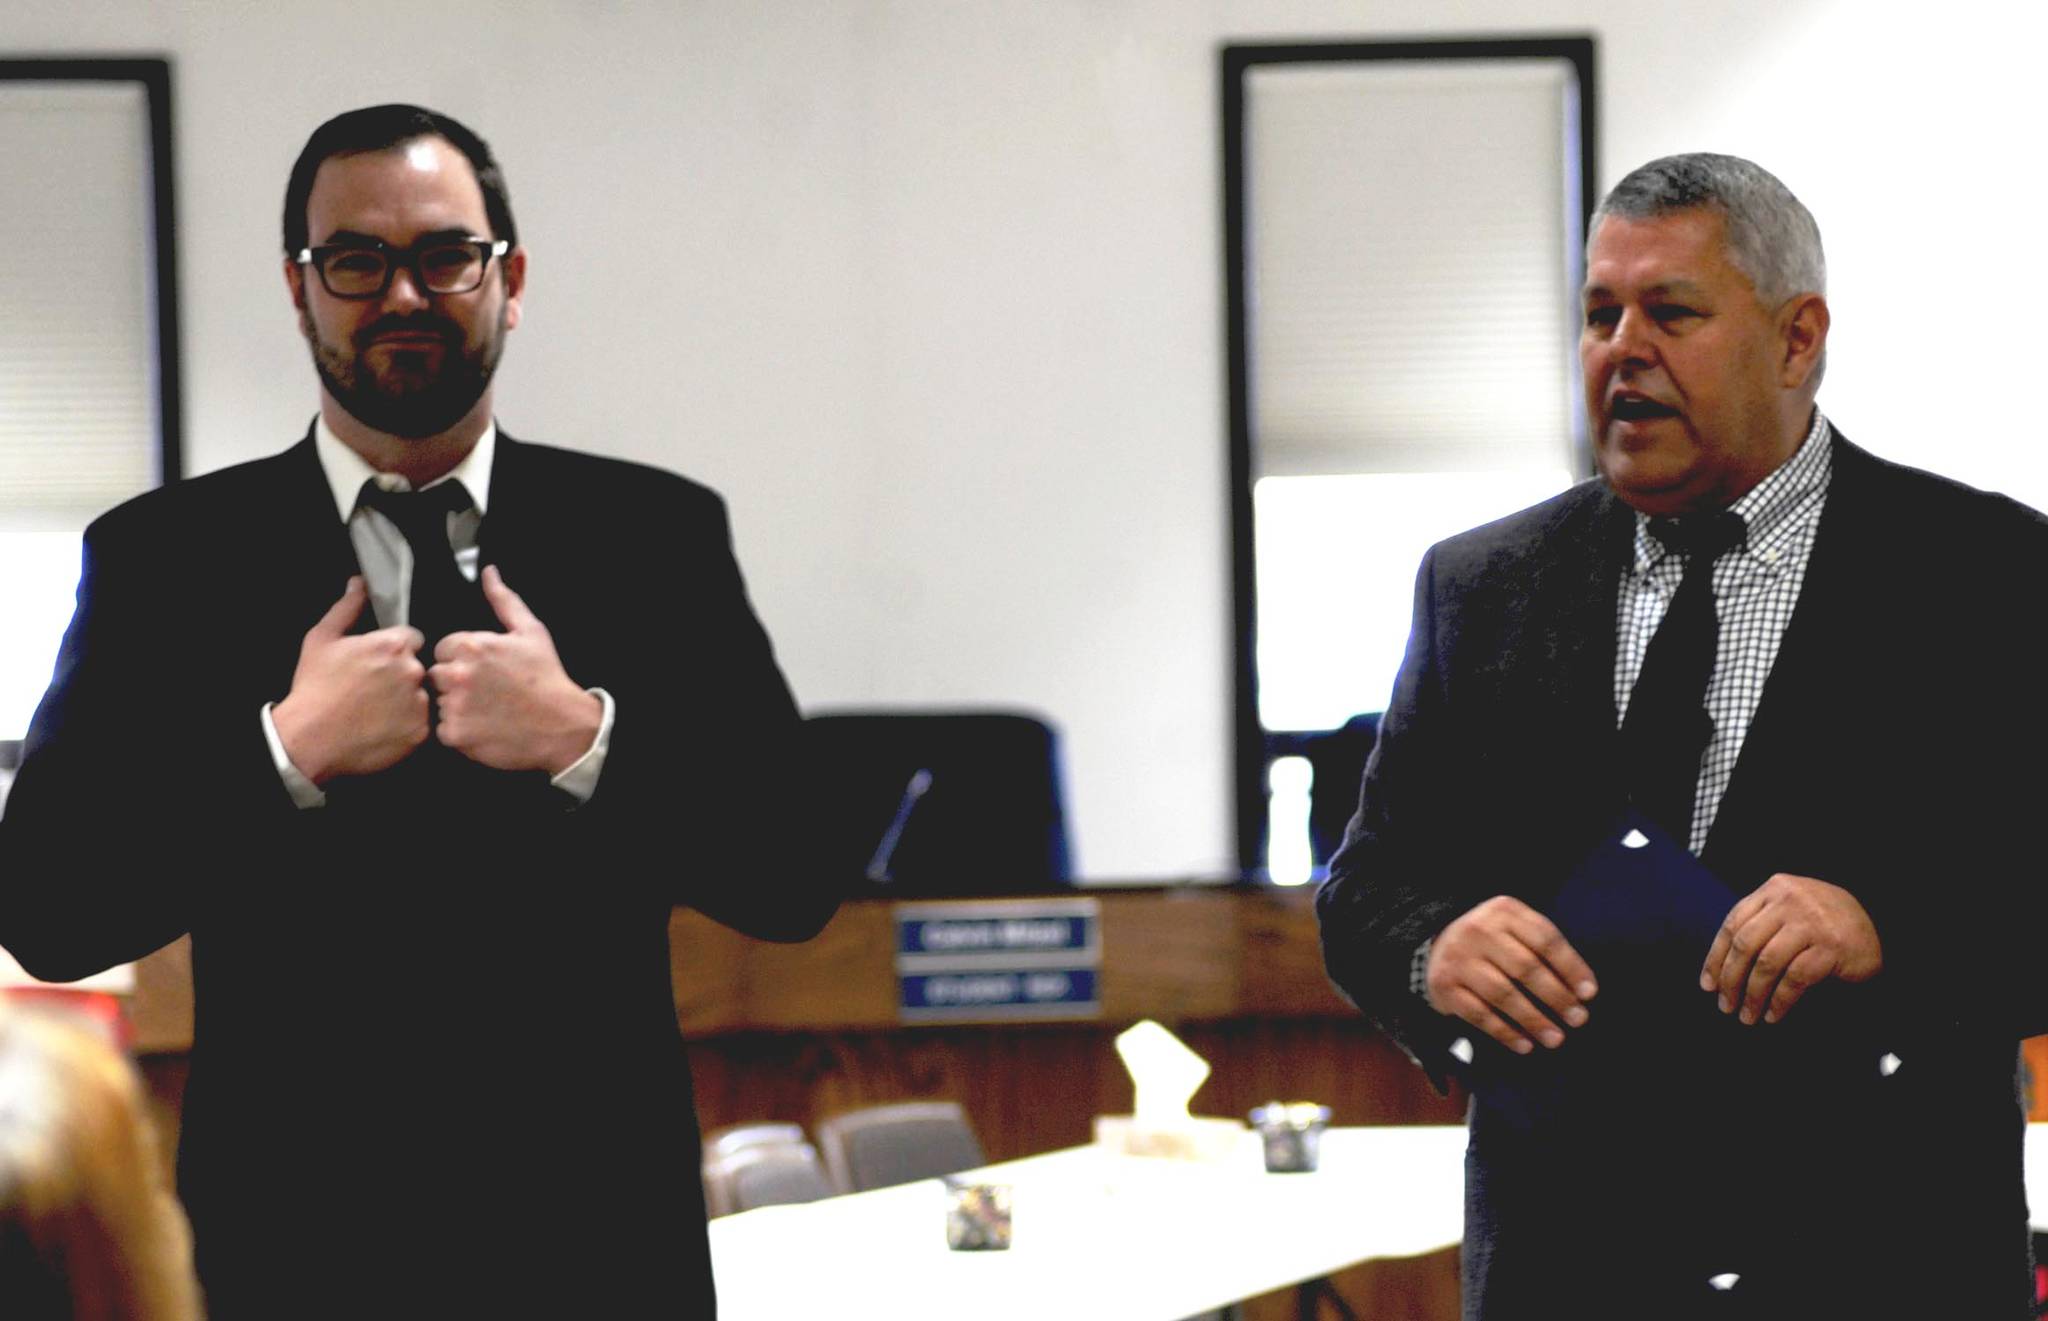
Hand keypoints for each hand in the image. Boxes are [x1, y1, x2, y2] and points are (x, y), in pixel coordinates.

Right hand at [272, 576, 429, 782]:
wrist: (309, 738)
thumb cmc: (314, 687)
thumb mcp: (322, 639)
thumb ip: (347, 608)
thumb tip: (359, 583)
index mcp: (393, 645)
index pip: (413, 639)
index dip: (395, 650)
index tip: (378, 663)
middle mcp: (412, 671)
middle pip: (419, 667)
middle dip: (402, 674)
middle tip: (375, 689)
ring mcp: (419, 703)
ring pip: (422, 695)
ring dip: (406, 700)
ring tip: (377, 710)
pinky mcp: (420, 731)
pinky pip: (422, 723)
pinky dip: (407, 725)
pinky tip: (383, 726)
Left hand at [430, 566, 600, 773]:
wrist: (563, 724)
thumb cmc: (546, 676)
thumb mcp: (530, 631)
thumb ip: (504, 600)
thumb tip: (489, 572)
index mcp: (471, 645)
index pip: (443, 649)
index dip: (462, 660)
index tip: (484, 672)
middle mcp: (458, 674)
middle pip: (436, 676)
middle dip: (455, 682)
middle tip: (485, 693)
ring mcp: (455, 705)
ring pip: (438, 703)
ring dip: (456, 707)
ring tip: (487, 711)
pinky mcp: (455, 734)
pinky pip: (443, 731)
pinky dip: (460, 732)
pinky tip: (484, 728)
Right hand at [1426, 896, 1599, 1054]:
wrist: (1439, 942)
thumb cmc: (1493, 941)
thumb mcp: (1516, 928)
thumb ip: (1545, 948)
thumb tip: (1582, 989)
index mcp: (1504, 911)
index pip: (1545, 939)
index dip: (1571, 967)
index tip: (1590, 994)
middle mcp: (1478, 930)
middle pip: (1525, 967)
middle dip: (1556, 997)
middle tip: (1578, 1019)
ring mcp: (1458, 958)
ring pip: (1503, 994)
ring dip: (1533, 1020)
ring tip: (1556, 1038)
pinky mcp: (1444, 985)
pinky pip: (1479, 1014)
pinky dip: (1505, 1033)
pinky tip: (1525, 1045)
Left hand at [1700, 873, 1880, 1024]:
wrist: (1883, 924)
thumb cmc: (1827, 922)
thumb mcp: (1792, 908)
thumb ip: (1762, 922)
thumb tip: (1721, 966)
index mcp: (1774, 888)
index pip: (1733, 923)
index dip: (1716, 957)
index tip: (1707, 985)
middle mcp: (1790, 901)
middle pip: (1745, 944)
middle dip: (1730, 980)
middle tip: (1725, 1006)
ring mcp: (1812, 923)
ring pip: (1767, 964)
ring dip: (1752, 995)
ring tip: (1747, 1016)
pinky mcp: (1831, 947)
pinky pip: (1794, 979)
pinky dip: (1780, 1001)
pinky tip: (1773, 1015)